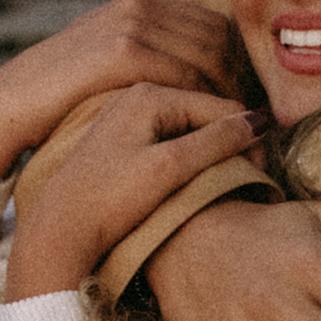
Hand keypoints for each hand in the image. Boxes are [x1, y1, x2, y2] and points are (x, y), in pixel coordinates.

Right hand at [0, 0, 237, 191]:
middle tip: (256, 116)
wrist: (15, 102)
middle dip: (243, 78)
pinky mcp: (124, 54)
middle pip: (221, 38)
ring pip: (210, 58)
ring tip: (245, 128)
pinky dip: (208, 102)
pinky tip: (217, 128)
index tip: (248, 98)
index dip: (239, 62)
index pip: (217, 24)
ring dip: (232, 93)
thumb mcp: (103, 32)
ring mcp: (132, 27)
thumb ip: (139, 1)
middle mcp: (141, 7)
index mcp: (143, 1)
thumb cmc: (63, 79)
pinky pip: (186, 77)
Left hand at [2, 84, 260, 298]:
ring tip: (225, 179)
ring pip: (194, 122)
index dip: (248, 139)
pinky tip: (196, 176)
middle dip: (233, 140)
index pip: (222, 105)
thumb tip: (260, 121)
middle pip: (208, 110)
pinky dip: (193, 151)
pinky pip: (175, 133)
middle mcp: (139, 92)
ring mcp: (131, 112)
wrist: (59, 228)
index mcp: (150, 92)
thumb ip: (216, 141)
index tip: (261, 174)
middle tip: (248, 178)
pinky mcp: (126, 133)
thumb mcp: (169, 169)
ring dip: (216, 147)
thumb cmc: (110, 201)